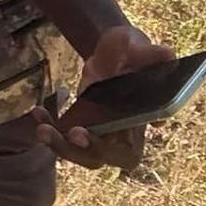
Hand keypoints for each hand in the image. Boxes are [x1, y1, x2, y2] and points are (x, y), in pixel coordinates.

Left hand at [32, 24, 176, 171]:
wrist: (113, 48)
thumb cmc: (133, 49)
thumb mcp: (141, 47)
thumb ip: (152, 55)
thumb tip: (168, 55)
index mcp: (138, 123)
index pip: (128, 152)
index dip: (108, 151)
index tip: (84, 133)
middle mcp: (120, 134)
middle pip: (99, 158)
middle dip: (77, 151)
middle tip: (65, 133)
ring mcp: (100, 131)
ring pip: (79, 152)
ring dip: (58, 144)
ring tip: (41, 126)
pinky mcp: (82, 123)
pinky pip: (64, 135)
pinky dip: (49, 125)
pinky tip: (38, 110)